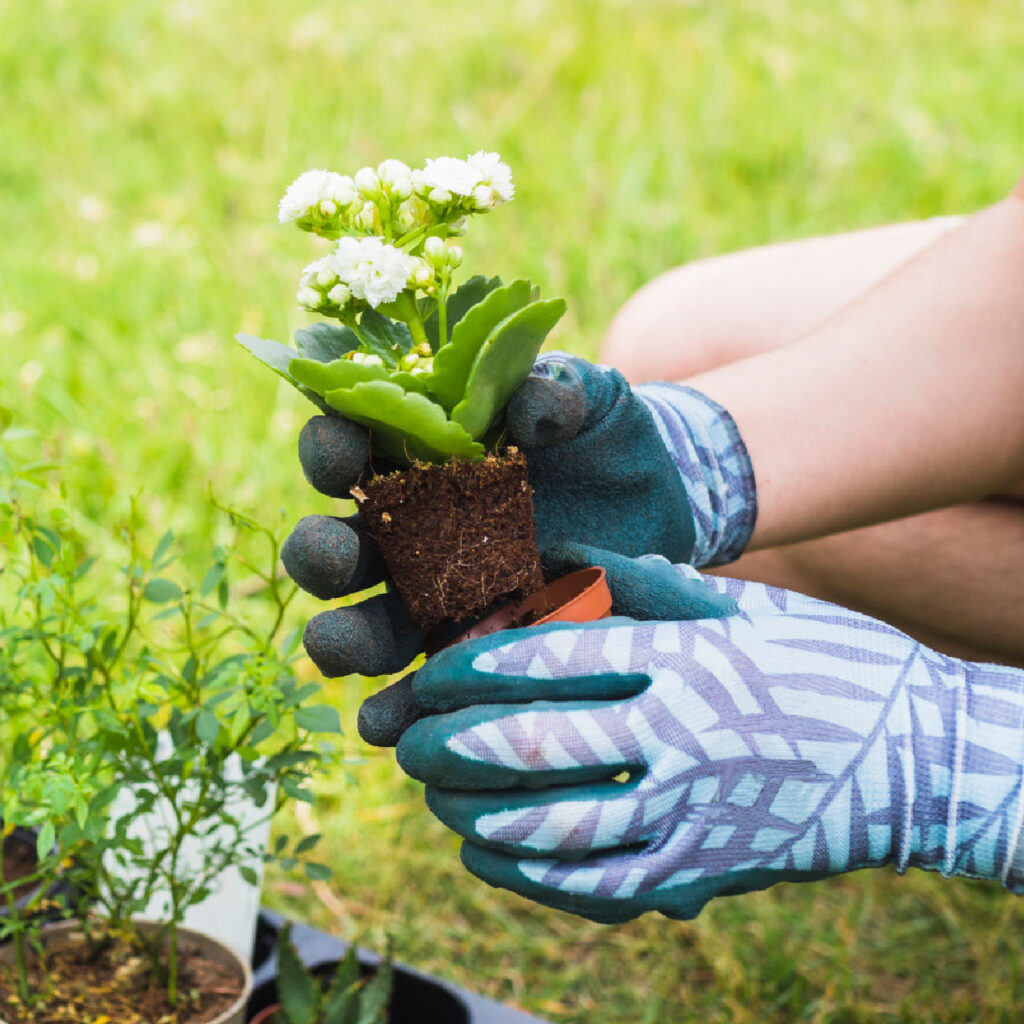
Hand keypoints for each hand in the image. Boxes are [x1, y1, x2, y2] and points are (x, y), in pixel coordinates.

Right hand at [282, 354, 750, 738]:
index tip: (344, 453)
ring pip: (362, 623)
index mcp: (419, 455)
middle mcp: (409, 529)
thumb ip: (558, 389)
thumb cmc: (605, 437)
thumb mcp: (590, 398)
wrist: (657, 506)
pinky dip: (398, 710)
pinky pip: (419, 688)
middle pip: (339, 545)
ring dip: (340, 639)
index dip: (334, 448)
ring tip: (335, 651)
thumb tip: (531, 407)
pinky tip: (387, 728)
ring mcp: (435, 597)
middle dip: (321, 552)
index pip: (353, 446)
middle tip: (334, 558)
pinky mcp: (469, 649)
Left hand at [395, 564, 1023, 922]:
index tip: (426, 668)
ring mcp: (696, 815)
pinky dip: (530, 875)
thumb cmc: (825, 663)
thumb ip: (651, 583)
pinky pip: (599, 887)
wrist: (918, 759)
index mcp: (687, 661)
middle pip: (537, 745)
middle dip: (452, 744)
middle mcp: (684, 739)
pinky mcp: (707, 875)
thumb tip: (563, 553)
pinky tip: (486, 854)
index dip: (473, 666)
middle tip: (406, 741)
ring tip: (434, 797)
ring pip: (557, 827)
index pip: (553, 661)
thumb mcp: (746, 607)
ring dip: (477, 813)